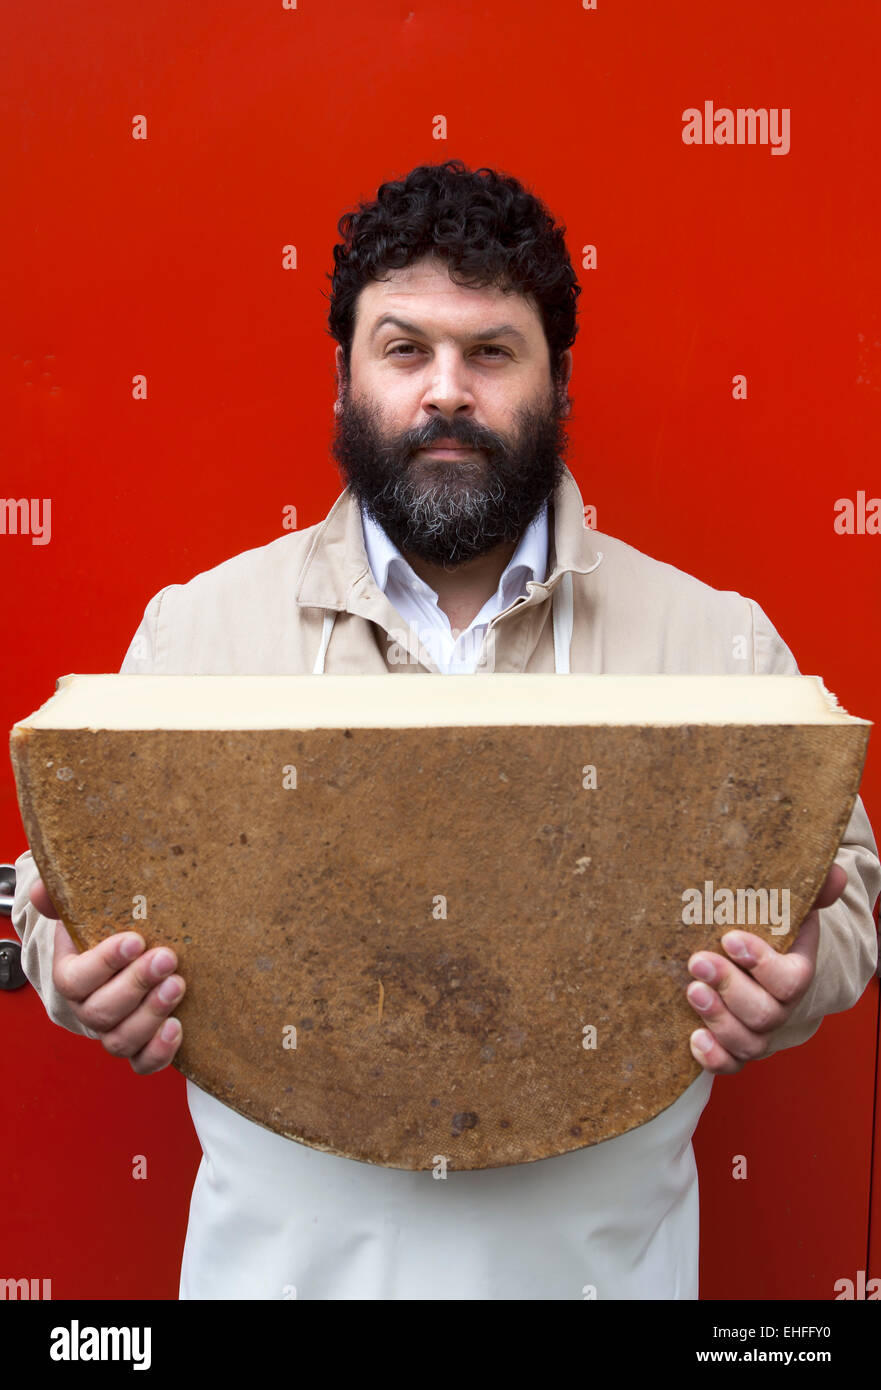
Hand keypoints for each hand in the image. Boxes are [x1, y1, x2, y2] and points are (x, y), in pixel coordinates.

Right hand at [29, 876, 184, 1074]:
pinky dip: (158, 1052)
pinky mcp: (140, 1045)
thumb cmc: (106, 931)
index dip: (105, 962)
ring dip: (151, 1014)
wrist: (129, 954)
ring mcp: (113, 1030)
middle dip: (136, 984)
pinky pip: (142, 1063)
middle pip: (101, 1011)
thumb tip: (42, 890)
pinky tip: (176, 1028)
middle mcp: (88, 1008)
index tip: (136, 939)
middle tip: (166, 959)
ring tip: (176, 985)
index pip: (76, 979)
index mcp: (71, 975)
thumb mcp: (85, 908)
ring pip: (120, 1040)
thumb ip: (61, 897)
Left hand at [684, 863, 846, 1074]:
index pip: (790, 979)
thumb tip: (835, 874)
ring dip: (718, 1019)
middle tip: (697, 962)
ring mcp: (759, 1031)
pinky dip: (714, 1058)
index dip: (762, 963)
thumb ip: (812, 889)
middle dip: (730, 989)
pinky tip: (694, 1039)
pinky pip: (731, 1065)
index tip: (730, 938)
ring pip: (748, 1042)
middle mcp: (781, 1007)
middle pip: (765, 1013)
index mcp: (796, 972)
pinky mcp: (735, 1047)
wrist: (756, 962)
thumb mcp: (787, 905)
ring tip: (692, 991)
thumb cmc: (768, 930)